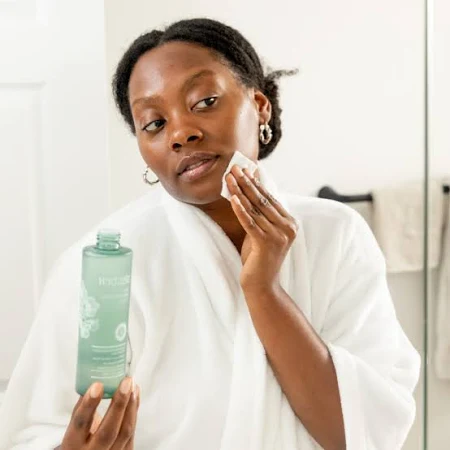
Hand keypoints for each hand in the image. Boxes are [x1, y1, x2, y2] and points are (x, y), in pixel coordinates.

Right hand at [60, 377, 139, 449]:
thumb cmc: (80, 442)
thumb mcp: (74, 430)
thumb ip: (82, 410)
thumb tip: (94, 383)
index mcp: (73, 444)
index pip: (81, 424)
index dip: (89, 405)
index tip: (97, 385)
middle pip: (108, 431)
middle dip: (119, 404)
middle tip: (125, 382)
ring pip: (125, 431)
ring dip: (131, 405)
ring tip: (133, 385)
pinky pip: (132, 432)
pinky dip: (134, 411)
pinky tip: (135, 396)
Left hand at [226, 165, 298, 291]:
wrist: (262, 285)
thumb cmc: (258, 258)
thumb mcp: (259, 231)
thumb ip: (257, 212)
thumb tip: (248, 188)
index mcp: (290, 223)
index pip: (269, 198)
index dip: (255, 182)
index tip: (243, 169)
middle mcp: (288, 227)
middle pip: (262, 200)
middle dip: (246, 182)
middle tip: (234, 167)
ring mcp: (279, 236)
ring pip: (255, 208)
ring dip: (239, 191)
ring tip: (228, 178)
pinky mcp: (266, 243)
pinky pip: (250, 222)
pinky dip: (240, 209)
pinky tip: (232, 198)